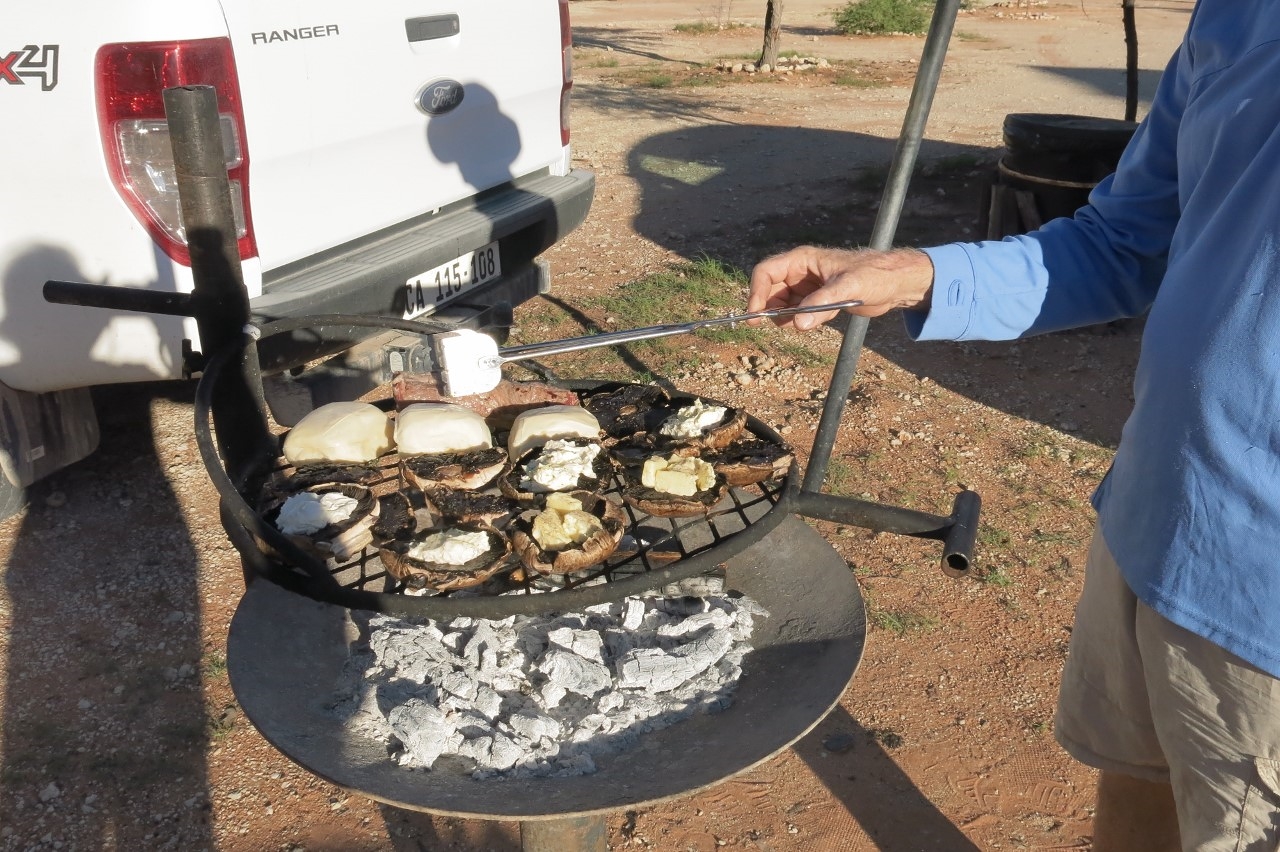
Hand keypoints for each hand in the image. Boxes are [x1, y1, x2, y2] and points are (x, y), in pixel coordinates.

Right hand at [747, 246, 934, 329]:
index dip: (757, 293)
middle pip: (770, 290)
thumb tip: (798, 323)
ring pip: (783, 305)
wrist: (895, 284)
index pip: (766, 272)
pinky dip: (804, 321)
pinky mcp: (817, 301)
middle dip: (769, 308)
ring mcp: (808, 288)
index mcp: (803, 260)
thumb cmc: (873, 275)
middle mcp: (801, 273)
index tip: (756, 315)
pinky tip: (823, 318)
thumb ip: (821, 304)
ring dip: (787, 317)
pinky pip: (799, 314)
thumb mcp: (847, 287)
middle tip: (773, 325)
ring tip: (806, 322)